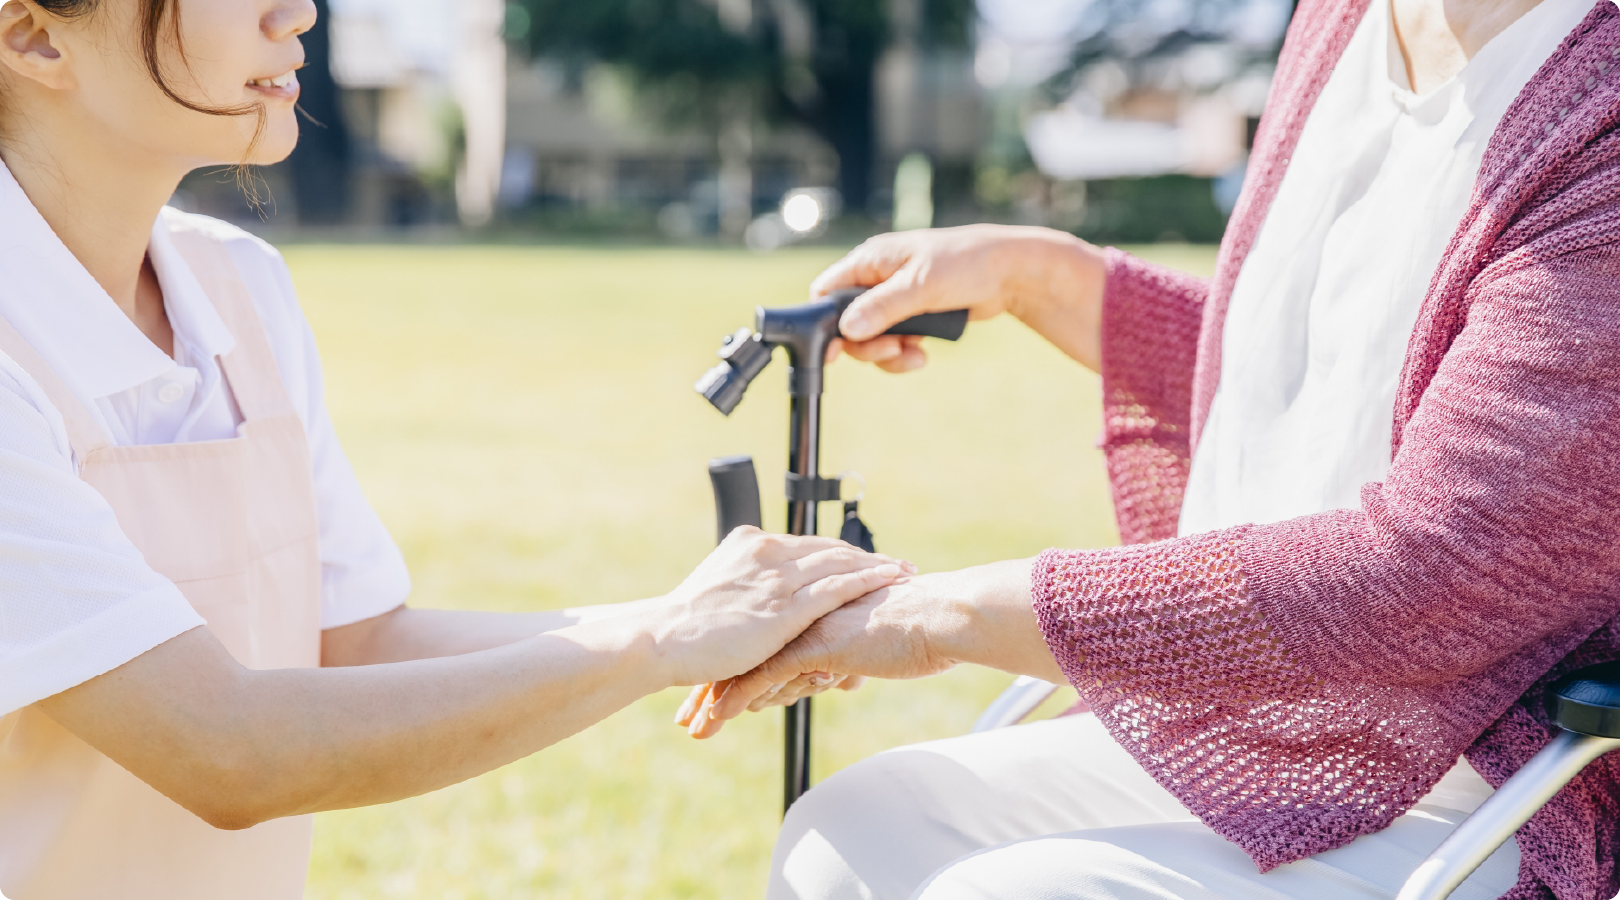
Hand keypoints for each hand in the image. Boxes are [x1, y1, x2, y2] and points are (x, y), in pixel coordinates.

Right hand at [644, 526, 911, 686]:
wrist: (661, 640)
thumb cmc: (682, 630)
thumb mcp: (715, 596)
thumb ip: (743, 592)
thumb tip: (757, 609)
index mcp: (749, 544)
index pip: (807, 546)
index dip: (840, 553)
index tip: (865, 559)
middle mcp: (766, 552)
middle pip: (830, 549)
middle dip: (867, 557)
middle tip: (898, 564)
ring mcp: (776, 577)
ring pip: (840, 563)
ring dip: (877, 566)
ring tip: (906, 573)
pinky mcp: (783, 607)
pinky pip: (837, 587)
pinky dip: (868, 580)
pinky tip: (891, 581)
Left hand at [675, 560, 1065, 737]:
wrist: (940, 618)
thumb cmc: (916, 629)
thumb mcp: (869, 644)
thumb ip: (845, 655)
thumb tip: (839, 673)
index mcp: (809, 606)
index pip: (759, 635)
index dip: (731, 661)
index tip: (708, 684)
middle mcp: (799, 612)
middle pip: (742, 649)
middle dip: (712, 683)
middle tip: (687, 711)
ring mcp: (803, 627)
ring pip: (745, 664)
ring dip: (715, 698)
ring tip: (693, 724)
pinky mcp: (812, 646)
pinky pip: (763, 676)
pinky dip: (735, 700)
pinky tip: (715, 719)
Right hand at [812, 224, 1108, 372]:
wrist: (1011, 273)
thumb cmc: (967, 264)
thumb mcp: (922, 286)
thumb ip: (882, 307)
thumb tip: (847, 329)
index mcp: (871, 260)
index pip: (827, 291)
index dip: (825, 322)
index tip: (835, 349)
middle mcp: (878, 278)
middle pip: (847, 323)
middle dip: (867, 344)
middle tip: (892, 351)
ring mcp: (895, 298)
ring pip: (871, 337)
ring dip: (889, 353)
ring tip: (914, 356)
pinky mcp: (913, 314)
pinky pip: (894, 341)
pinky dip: (904, 353)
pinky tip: (923, 355)